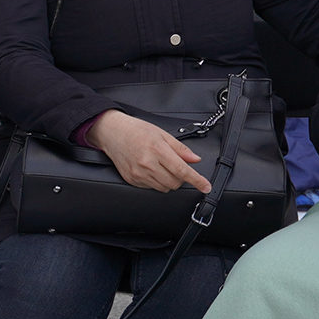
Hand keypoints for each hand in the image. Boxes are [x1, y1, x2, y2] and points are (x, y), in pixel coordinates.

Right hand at [91, 110, 211, 193]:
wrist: (112, 133)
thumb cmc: (136, 130)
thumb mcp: (162, 134)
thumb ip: (180, 149)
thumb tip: (194, 159)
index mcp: (157, 150)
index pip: (182, 170)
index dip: (197, 180)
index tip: (206, 186)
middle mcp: (147, 164)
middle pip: (174, 183)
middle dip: (180, 178)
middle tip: (175, 166)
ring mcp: (138, 174)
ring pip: (164, 187)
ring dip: (168, 180)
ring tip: (160, 166)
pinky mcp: (132, 180)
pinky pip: (151, 187)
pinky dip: (156, 181)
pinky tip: (150, 169)